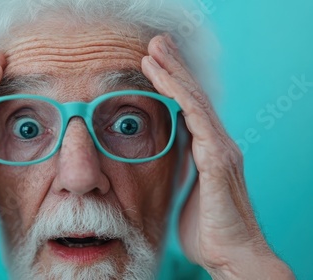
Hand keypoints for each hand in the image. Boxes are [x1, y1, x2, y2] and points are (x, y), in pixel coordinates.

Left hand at [142, 35, 293, 278]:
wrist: (230, 256)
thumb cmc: (207, 230)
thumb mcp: (185, 192)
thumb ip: (180, 170)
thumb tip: (164, 158)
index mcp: (208, 150)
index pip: (189, 108)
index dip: (173, 83)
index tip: (154, 63)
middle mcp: (217, 143)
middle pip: (193, 96)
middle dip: (174, 67)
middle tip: (156, 43)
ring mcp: (220, 149)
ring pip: (195, 100)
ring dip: (174, 72)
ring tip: (155, 49)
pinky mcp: (218, 160)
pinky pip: (196, 118)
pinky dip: (178, 94)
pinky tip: (163, 77)